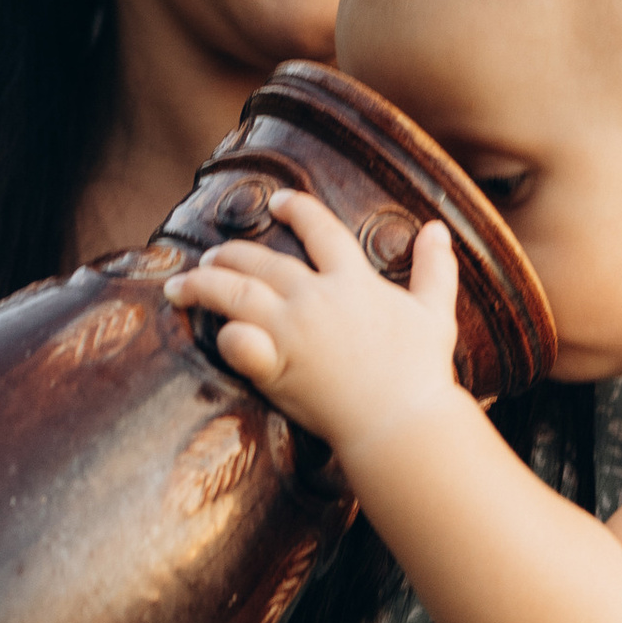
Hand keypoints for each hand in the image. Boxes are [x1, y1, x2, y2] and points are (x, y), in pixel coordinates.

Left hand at [165, 194, 466, 462]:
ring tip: (182, 283)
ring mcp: (290, 332)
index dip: (295, 208)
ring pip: (234, 291)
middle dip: (230, 252)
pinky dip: (221, 335)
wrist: (402, 422)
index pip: (317, 227)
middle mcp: (315, 298)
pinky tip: (208, 331)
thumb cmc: (422, 372)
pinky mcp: (275, 369)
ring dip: (203, 282)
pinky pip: (235, 343)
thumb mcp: (436, 313)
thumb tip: (439, 230)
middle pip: (260, 260)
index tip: (277, 200)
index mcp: (352, 279)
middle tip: (213, 254)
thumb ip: (435, 268)